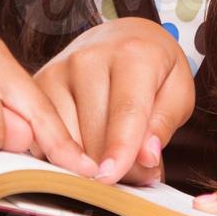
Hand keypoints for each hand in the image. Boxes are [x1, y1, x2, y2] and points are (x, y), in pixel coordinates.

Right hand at [34, 16, 194, 184]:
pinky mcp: (38, 86)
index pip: (125, 110)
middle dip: (114, 167)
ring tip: (111, 155)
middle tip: (135, 168)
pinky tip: (84, 148)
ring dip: (88, 164)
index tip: (112, 177)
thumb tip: (146, 157)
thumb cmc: (154, 69)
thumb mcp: (178, 91)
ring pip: (66, 140)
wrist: (121, 38)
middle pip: (94, 134)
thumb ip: (164, 123)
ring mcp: (58, 71)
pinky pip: (44, 137)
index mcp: (131, 54)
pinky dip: (64, 155)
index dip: (120, 149)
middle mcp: (88, 59)